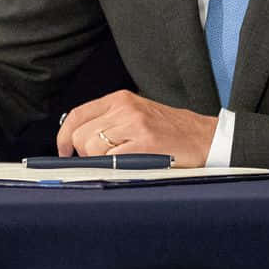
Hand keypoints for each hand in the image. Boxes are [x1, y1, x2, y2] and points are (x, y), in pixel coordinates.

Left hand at [56, 89, 216, 166]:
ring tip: (122, 163)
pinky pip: (110, 160)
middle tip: (106, 161)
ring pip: (91, 148)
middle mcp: (124, 108)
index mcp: (120, 99)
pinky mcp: (144, 143)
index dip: (64, 137)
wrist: (205, 137)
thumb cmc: (171, 132)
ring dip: (100, 163)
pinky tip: (128, 167)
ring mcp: (134, 124)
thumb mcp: (137, 115)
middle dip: (85, 155)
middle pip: (80, 135)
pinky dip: (112, 169)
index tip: (64, 152)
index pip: (77, 115)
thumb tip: (77, 142)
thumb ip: (110, 122)